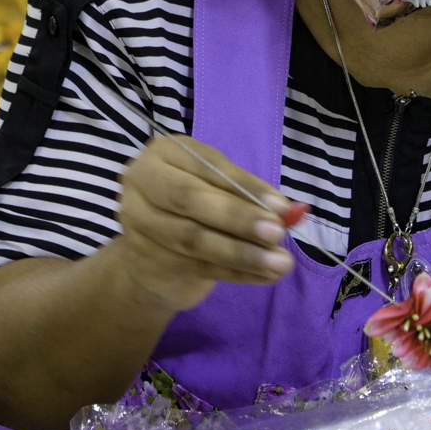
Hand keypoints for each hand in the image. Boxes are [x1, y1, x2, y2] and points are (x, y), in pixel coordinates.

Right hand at [115, 134, 297, 311]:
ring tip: (279, 262)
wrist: (152, 252)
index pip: (207, 168)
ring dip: (242, 253)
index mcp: (163, 153)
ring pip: (194, 240)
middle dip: (239, 218)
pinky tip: (265, 276)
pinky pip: (197, 268)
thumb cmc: (194, 207)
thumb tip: (293, 211)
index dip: (245, 187)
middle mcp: (140, 184)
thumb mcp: (218, 188)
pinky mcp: (144, 262)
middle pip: (190, 200)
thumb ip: (249, 194)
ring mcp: (137, 225)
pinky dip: (237, 273)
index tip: (282, 207)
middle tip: (277, 233)